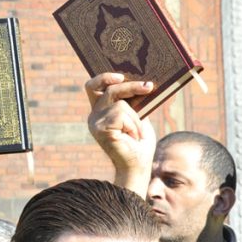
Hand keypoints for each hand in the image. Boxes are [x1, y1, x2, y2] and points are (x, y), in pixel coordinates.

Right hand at [85, 73, 155, 195]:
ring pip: (121, 104)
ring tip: (135, 134)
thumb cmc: (140, 143)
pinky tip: (132, 137)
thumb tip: (142, 82)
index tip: (121, 76)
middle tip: (148, 87)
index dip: (104, 78)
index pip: (94, 87)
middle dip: (130, 87)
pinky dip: (133, 125)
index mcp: (100, 111)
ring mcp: (95, 122)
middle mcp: (94, 115)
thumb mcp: (138, 117)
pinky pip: (122, 115)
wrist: (138, 166)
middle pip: (108, 89)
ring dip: (136, 119)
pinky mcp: (100, 129)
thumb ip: (133, 103)